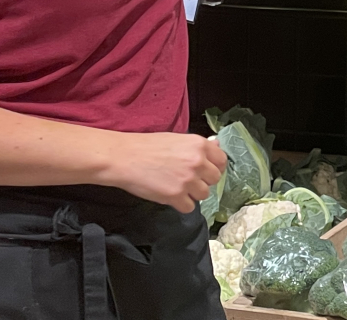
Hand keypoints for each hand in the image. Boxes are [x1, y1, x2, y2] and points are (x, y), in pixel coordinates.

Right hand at [104, 132, 225, 212]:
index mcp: (199, 145)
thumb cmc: (147, 146)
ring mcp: (187, 180)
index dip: (215, 167)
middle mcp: (197, 162)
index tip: (207, 171)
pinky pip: (189, 207)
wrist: (124, 157)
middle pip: (214, 179)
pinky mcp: (176, 196)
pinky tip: (170, 196)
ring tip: (177, 187)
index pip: (222, 160)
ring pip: (204, 194)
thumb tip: (217, 146)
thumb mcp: (177, 139)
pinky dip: (181, 204)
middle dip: (203, 181)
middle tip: (188, 180)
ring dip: (192, 194)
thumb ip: (198, 146)